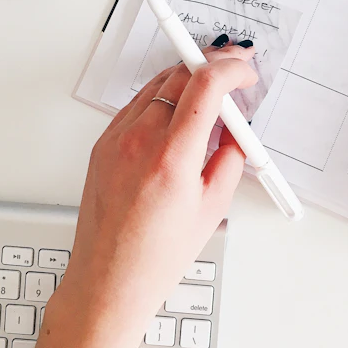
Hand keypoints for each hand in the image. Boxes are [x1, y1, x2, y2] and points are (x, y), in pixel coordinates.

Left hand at [49, 42, 256, 347]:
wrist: (108, 281)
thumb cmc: (155, 257)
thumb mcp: (212, 207)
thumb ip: (230, 158)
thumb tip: (236, 129)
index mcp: (171, 158)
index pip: (205, 85)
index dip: (231, 68)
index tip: (245, 71)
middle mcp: (138, 141)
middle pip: (180, 74)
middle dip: (212, 65)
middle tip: (234, 72)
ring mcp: (115, 140)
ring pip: (157, 84)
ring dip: (187, 79)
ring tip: (210, 96)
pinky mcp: (102, 144)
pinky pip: (136, 104)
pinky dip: (162, 98)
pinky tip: (178, 114)